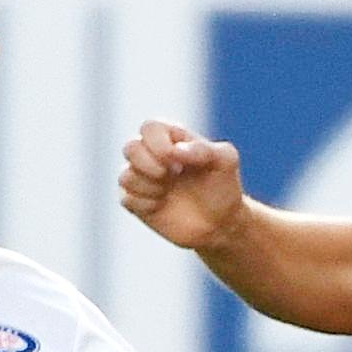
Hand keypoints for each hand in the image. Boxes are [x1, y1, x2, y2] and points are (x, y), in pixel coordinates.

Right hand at [120, 121, 250, 251]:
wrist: (220, 223)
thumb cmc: (223, 186)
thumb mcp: (226, 161)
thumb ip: (204, 148)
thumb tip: (175, 150)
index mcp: (171, 138)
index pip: (149, 128)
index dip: (158, 143)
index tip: (177, 161)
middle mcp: (152, 155)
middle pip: (130, 148)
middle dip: (148, 164)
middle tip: (168, 175)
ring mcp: (143, 179)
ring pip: (125, 176)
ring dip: (149, 187)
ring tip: (167, 193)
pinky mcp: (137, 202)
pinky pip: (126, 199)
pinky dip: (145, 204)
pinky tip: (161, 206)